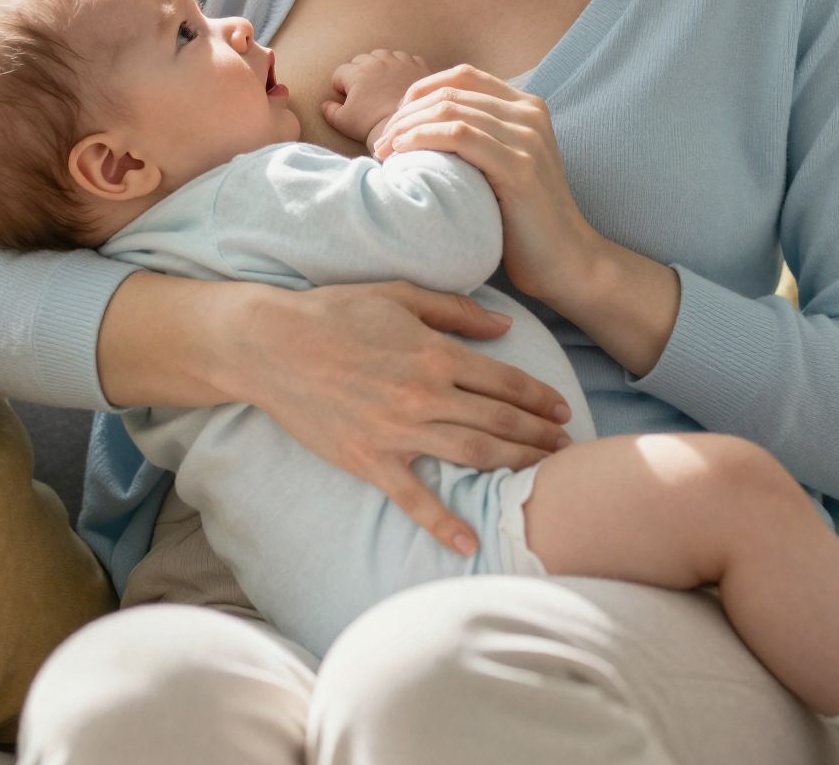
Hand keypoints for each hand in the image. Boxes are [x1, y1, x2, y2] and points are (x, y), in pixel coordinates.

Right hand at [237, 281, 574, 553]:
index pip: (504, 380)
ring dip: (513, 465)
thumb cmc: (335, 311)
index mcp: (435, 353)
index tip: (561, 410)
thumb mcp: (400, 295)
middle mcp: (424, 394)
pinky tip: (469, 543)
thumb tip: (504, 326)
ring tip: (544, 476)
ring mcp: (397, 431)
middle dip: (538, 435)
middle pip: (498, 419)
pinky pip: (413, 497)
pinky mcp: (368, 459)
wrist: (271, 345)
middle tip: (567, 448)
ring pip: (471, 452)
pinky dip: (442, 522)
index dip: (538, 396)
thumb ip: (456, 312)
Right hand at [320, 49, 432, 147]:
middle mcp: (377, 61)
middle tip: (364, 92)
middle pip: (361, 60)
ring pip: (383, 56)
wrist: (407, 128)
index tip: (346, 99)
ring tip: (382, 83)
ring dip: (380, 66)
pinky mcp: (417, 65)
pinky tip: (401, 81)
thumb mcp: (344, 122)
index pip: (340, 73)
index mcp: (356, 73)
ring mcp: (398, 61)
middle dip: (359, 73)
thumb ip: (330, 111)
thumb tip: (324, 104)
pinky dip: (401, 67)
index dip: (340, 87)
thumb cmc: (373, 125)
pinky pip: (406, 59)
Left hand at [373, 65, 596, 304]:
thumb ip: (478, 137)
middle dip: (407, 113)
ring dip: (408, 126)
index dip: (421, 91)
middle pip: (452, 92)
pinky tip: (402, 152)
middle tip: (380, 141)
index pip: (463, 76)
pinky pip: (460, 135)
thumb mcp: (503, 165)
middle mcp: (530, 114)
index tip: (397, 122)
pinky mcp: (519, 167)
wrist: (566, 261)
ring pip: (451, 110)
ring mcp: (528, 138)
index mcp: (528, 107)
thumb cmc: (524, 221)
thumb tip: (419, 124)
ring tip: (384, 150)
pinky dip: (423, 138)